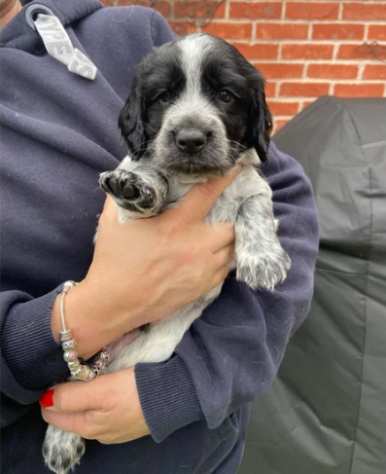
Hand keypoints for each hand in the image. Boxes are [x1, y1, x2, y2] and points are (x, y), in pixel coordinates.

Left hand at [41, 369, 148, 443]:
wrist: (175, 395)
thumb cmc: (135, 390)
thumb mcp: (100, 391)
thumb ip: (71, 396)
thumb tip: (46, 399)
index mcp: (87, 426)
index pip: (54, 413)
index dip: (49, 395)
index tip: (53, 374)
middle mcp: (98, 433)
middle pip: (70, 415)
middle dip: (64, 398)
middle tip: (67, 372)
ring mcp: (115, 429)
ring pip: (88, 413)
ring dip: (82, 398)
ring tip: (84, 377)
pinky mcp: (129, 420)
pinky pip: (105, 411)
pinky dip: (99, 400)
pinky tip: (106, 387)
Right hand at [51, 166, 239, 357]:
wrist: (113, 303)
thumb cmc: (113, 260)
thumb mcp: (112, 221)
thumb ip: (126, 194)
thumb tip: (129, 172)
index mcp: (176, 226)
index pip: (207, 194)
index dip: (226, 177)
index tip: (238, 166)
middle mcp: (195, 246)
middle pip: (231, 227)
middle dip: (230, 217)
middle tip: (223, 212)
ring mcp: (202, 270)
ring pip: (232, 250)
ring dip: (228, 240)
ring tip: (220, 233)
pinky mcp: (202, 289)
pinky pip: (225, 271)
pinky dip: (222, 260)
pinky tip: (212, 256)